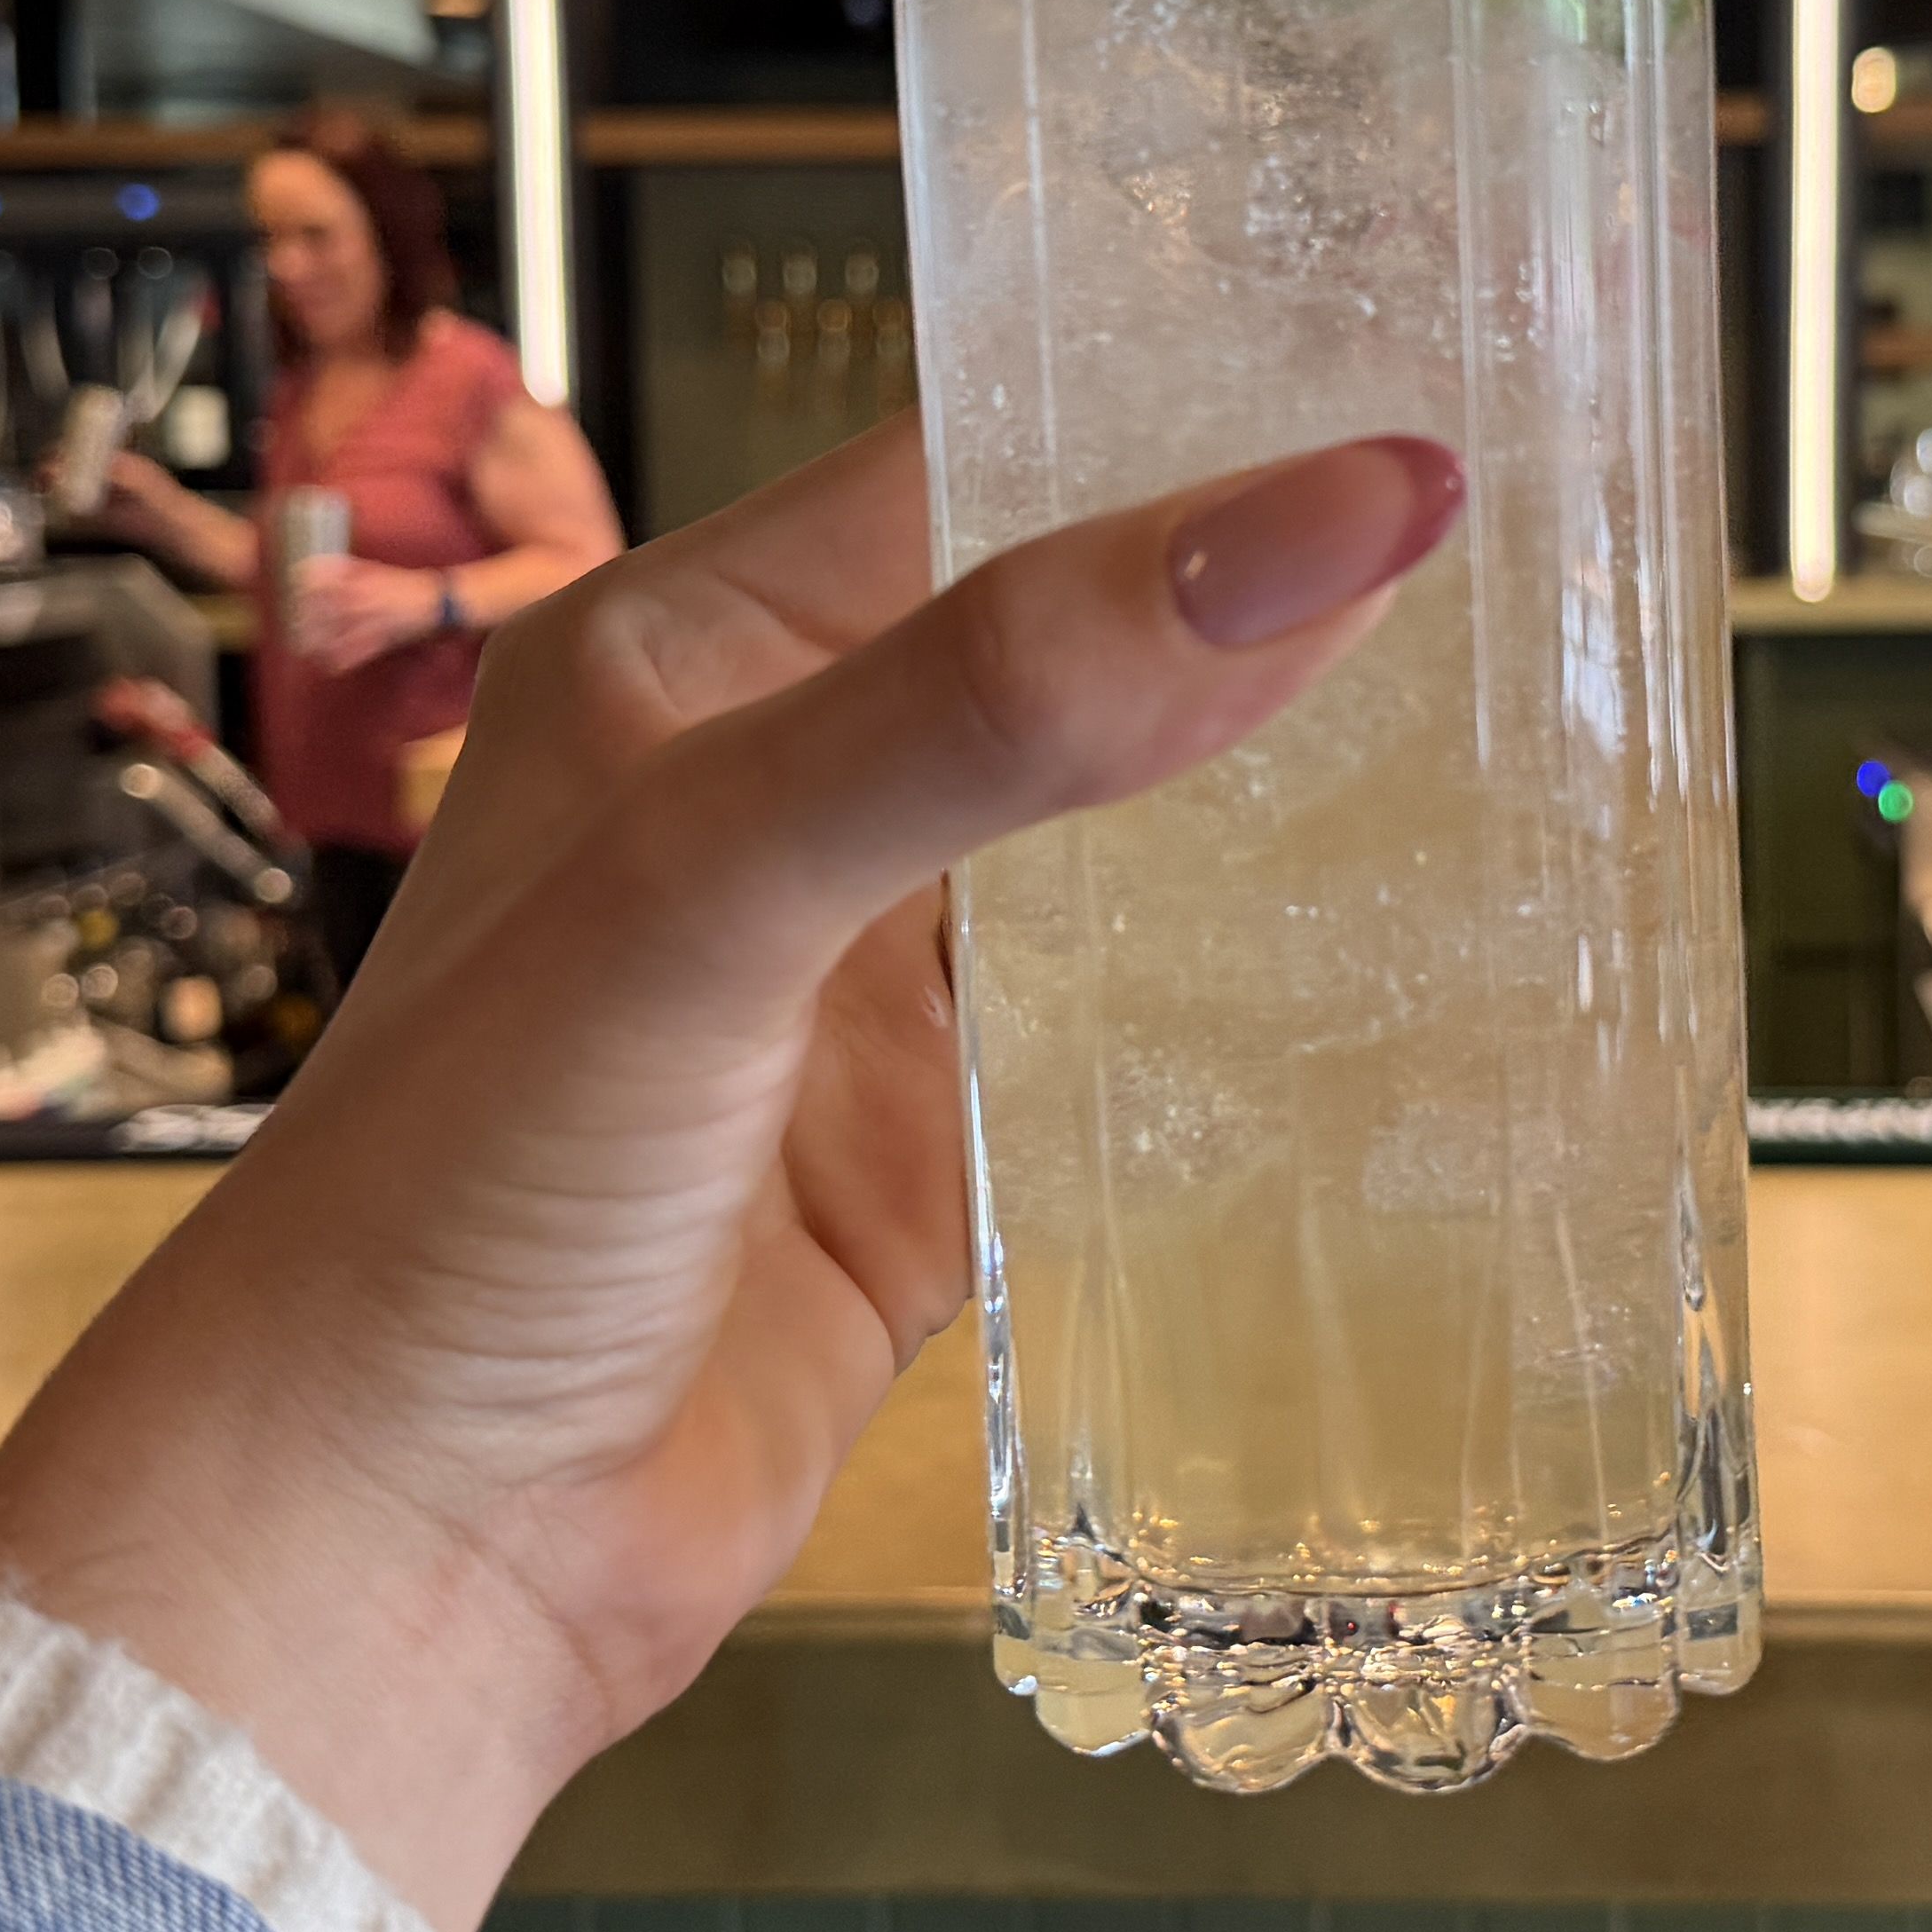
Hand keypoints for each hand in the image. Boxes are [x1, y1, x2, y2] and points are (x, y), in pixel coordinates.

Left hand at [0, 416, 1461, 1931]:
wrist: (384, 1565)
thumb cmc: (455, 1193)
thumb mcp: (717, 879)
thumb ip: (995, 699)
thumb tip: (1319, 523)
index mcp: (686, 661)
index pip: (973, 464)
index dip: (1182, 409)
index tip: (1416, 365)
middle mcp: (783, 805)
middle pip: (1081, 650)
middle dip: (1277, 605)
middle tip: (1539, 542)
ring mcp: (869, 995)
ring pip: (1134, 854)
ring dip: (1298, 813)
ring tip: (1547, 727)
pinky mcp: (940, 1171)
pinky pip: (1145, 1064)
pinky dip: (1271, 1032)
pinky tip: (1435, 987)